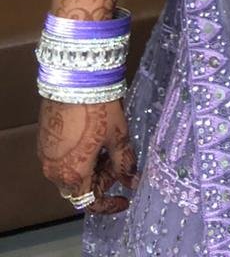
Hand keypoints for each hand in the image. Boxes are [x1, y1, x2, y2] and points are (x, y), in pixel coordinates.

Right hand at [37, 99, 137, 214]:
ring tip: (108, 148)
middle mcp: (54, 171)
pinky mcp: (44, 141)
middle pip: (79, 188)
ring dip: (90, 168)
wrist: (75, 79)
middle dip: (101, 180)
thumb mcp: (118, 136)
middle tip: (119, 164)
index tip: (125, 198)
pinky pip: (61, 160)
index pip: (90, 202)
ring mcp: (46, 156)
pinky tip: (93, 140)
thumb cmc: (98, 109)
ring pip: (69, 174)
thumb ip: (124, 162)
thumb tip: (132, 181)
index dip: (109, 204)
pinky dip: (78, 158)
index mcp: (73, 174)